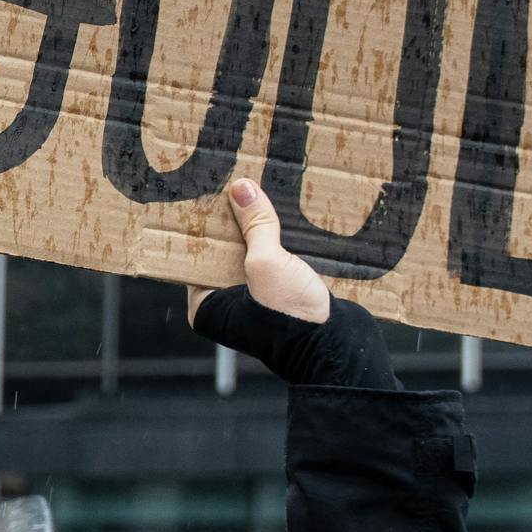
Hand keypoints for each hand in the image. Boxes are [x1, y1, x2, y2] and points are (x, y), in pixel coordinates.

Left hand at [183, 176, 328, 323]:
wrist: (333, 345)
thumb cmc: (289, 317)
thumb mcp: (266, 262)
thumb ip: (254, 224)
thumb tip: (241, 188)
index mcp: (207, 306)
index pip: (198, 255)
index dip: (206, 226)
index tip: (212, 194)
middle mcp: (227, 306)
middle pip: (225, 252)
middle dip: (234, 224)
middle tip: (238, 187)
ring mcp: (254, 301)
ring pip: (251, 255)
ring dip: (259, 232)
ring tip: (261, 197)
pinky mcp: (280, 296)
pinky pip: (273, 262)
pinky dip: (277, 244)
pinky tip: (284, 220)